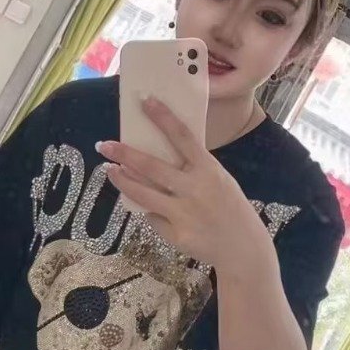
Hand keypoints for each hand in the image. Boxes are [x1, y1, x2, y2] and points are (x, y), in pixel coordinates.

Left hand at [98, 98, 266, 273]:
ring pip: (142, 194)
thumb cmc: (229, 209)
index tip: (144, 100)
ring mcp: (184, 213)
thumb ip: (193, 169)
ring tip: (110, 170)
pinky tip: (153, 211)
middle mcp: (195, 189)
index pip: (182, 136)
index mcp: (209, 169)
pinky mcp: (176, 235)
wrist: (244, 248)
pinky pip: (154, 218)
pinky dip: (150, 212)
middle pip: (152, 166)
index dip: (163, 117)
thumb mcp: (219, 181)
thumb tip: (156, 155)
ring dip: (122, 180)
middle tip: (104, 145)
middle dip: (124, 153)